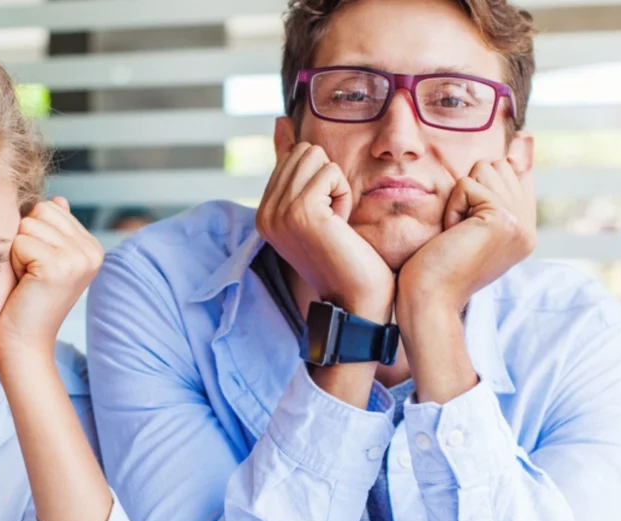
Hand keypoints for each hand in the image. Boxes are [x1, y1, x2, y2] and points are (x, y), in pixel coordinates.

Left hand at [0, 197, 102, 360]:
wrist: (24, 342)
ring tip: (29, 279)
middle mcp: (92, 251)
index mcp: (92, 247)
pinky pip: (20, 242)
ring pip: (28, 224)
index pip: (50, 208)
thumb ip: (56, 229)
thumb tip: (59, 200)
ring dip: (19, 252)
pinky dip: (15, 262)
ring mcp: (78, 258)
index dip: (34, 235)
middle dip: (26, 239)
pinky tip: (25, 284)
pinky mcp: (57, 267)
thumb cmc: (29, 301)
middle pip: (40, 211)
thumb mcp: (48, 259)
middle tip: (33, 273)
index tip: (40, 267)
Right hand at [257, 142, 393, 322]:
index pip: (293, 156)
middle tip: (332, 219)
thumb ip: (293, 170)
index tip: (324, 218)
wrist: (356, 298)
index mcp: (264, 212)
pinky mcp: (300, 212)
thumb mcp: (314, 207)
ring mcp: (279, 212)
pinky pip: (331, 173)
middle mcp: (265, 212)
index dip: (320, 180)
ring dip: (336, 186)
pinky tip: (340, 226)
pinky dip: (344, 195)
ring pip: (317, 157)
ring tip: (335, 222)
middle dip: (328, 178)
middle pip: (304, 151)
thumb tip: (280, 121)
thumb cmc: (345, 255)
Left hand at [397, 158, 535, 319]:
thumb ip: (493, 189)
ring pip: (485, 170)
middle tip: (458, 228)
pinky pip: (468, 186)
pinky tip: (451, 234)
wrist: (428, 300)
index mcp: (523, 231)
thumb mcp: (469, 223)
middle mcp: (527, 228)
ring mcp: (519, 224)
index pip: (517, 174)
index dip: (497, 170)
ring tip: (454, 231)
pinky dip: (452, 207)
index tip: (513, 144)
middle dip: (468, 188)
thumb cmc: (436, 266)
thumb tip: (526, 137)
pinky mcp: (502, 220)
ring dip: (459, 197)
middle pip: (499, 166)